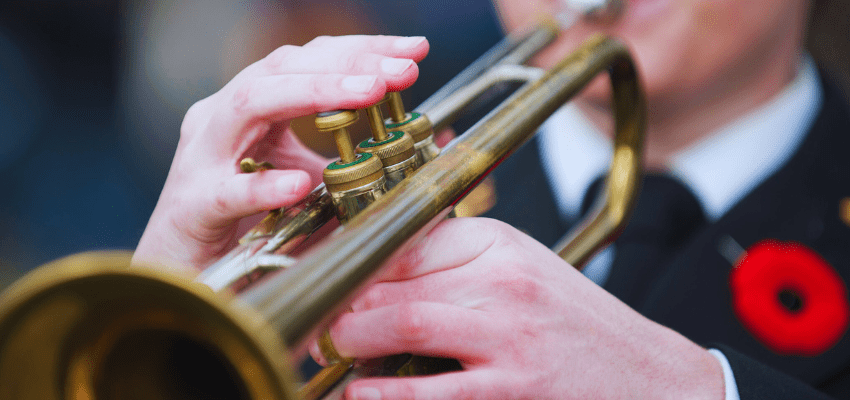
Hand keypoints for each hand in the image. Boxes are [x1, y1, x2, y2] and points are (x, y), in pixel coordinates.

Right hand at [133, 35, 428, 270]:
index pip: (308, 61)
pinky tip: (300, 185)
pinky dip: (265, 186)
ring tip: (368, 93)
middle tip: (402, 67)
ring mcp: (202, 158)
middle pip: (283, 67)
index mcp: (253, 110)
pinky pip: (226, 190)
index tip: (413, 50)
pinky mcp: (192, 206)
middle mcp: (224, 120)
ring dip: (313, 93)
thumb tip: (418, 144)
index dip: (361, 50)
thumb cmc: (245, 228)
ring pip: (250, 103)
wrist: (186, 278)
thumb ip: (348, 163)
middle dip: (348, 62)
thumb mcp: (308, 185)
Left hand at [316, 217, 724, 399]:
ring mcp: (507, 337)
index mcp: (499, 244)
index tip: (320, 273)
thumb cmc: (574, 323)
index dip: (350, 258)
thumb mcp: (522, 268)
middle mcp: (502, 281)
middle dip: (341, 303)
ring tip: (331, 351)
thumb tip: (380, 255)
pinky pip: (426, 391)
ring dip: (351, 341)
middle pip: (395, 280)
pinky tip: (361, 393)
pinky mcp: (510, 389)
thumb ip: (456, 258)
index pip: (404, 239)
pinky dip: (382, 393)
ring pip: (402, 324)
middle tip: (318, 321)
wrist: (648, 376)